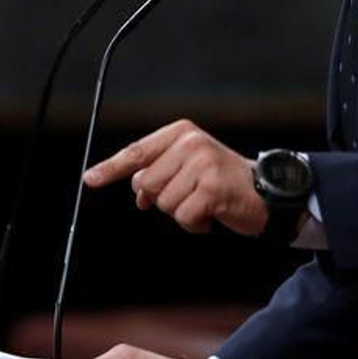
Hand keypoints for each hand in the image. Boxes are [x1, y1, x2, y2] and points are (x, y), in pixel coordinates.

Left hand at [83, 119, 268, 235]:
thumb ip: (161, 172)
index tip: (90, 178)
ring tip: (206, 202)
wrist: (267, 191)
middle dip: (165, 199)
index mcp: (182, 133)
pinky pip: (184, 217)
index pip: (137, 152)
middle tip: (192, 195)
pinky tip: (212, 214)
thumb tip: (137, 193)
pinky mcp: (212, 188)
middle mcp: (191, 143)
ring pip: (164, 204)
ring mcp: (202, 164)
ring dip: (183, 213)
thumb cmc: (224, 180)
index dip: (111, 168)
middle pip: (148, 185)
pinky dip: (196, 224)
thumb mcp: (191, 165)